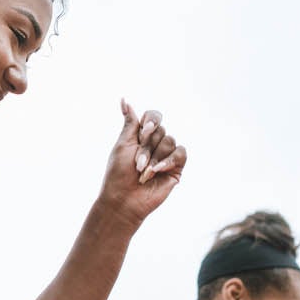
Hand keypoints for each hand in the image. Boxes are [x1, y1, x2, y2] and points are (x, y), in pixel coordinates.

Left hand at [98, 99, 185, 223]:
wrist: (125, 199)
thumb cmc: (119, 173)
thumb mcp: (123, 144)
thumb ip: (130, 123)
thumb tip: (124, 100)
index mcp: (142, 136)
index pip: (153, 116)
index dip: (151, 122)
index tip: (143, 133)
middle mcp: (155, 144)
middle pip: (161, 129)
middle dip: (147, 146)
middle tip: (137, 163)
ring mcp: (166, 155)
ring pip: (170, 140)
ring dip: (155, 157)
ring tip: (145, 172)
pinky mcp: (176, 168)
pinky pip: (180, 153)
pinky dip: (168, 161)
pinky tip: (157, 171)